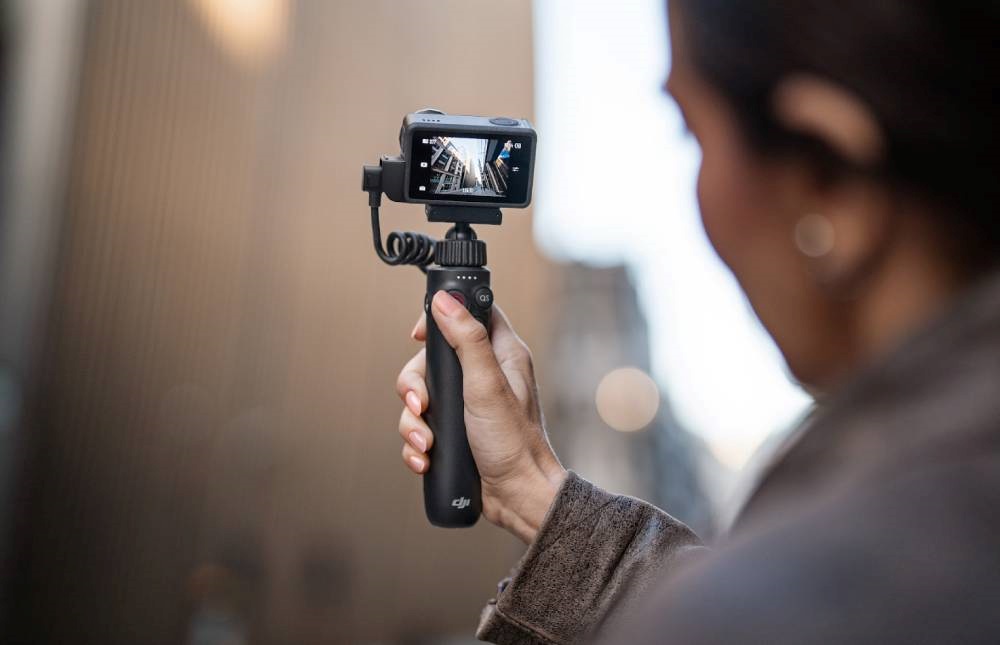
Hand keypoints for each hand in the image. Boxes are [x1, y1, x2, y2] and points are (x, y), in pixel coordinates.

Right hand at [396, 291, 566, 542]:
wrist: (518, 498)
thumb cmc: (514, 442)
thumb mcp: (487, 385)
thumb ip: (467, 340)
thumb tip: (445, 300)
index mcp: (501, 354)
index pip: (469, 313)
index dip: (441, 316)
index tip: (418, 336)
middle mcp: (483, 375)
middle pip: (430, 360)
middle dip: (415, 387)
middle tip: (420, 406)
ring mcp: (467, 405)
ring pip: (420, 397)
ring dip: (413, 423)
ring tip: (425, 444)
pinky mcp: (454, 432)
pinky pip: (422, 427)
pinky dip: (416, 444)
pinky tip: (425, 459)